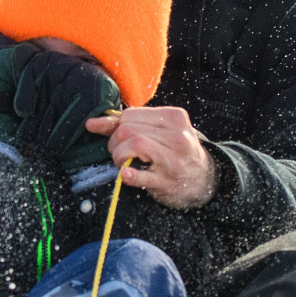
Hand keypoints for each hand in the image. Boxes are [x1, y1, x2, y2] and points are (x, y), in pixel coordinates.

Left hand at [86, 105, 216, 208]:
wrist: (204, 179)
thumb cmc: (176, 152)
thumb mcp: (160, 132)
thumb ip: (127, 125)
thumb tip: (91, 123)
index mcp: (174, 118)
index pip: (130, 115)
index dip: (116, 127)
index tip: (120, 139)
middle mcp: (177, 136)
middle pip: (128, 129)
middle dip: (115, 143)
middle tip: (120, 154)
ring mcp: (173, 159)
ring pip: (133, 145)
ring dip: (119, 156)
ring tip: (124, 164)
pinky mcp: (167, 181)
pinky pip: (143, 176)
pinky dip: (130, 175)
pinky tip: (126, 174)